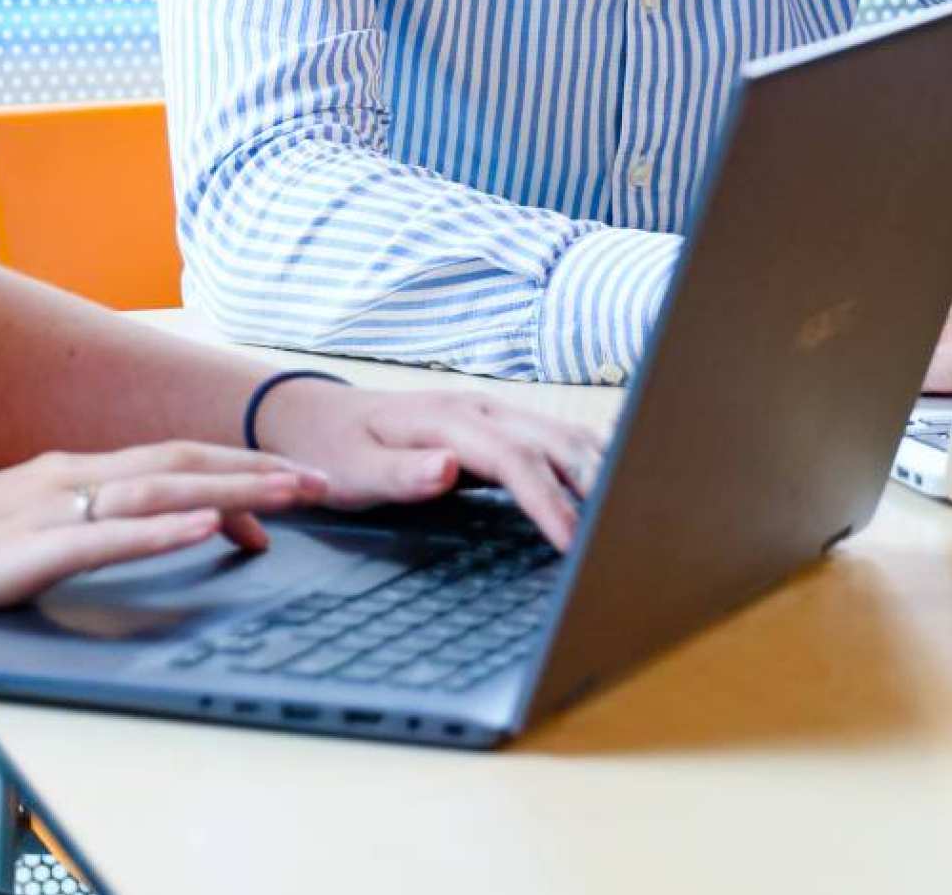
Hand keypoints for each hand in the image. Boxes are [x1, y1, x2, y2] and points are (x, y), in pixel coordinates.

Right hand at [0, 442, 326, 650]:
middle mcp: (60, 479)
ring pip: (155, 492)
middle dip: (256, 472)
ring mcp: (38, 513)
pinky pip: (101, 539)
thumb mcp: (16, 538)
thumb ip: (74, 533)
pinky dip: (160, 531)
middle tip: (323, 483)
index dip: (234, 469)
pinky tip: (203, 529)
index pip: (169, 462)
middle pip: (179, 465)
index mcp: (63, 473)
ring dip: (230, 491)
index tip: (292, 484)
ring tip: (289, 497)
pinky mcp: (15, 556)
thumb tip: (131, 537)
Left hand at [255, 383, 606, 550]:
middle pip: (556, 441)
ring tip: (635, 507)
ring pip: (564, 435)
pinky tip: (612, 481)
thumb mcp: (352, 470)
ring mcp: (494, 413)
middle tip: (629, 528)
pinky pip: (555, 439)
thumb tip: (449, 469)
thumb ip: (400, 473)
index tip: (574, 542)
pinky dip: (589, 458)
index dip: (550, 502)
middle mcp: (482, 409)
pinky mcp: (499, 427)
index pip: (516, 461)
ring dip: (601, 466)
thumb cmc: (334, 450)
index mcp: (450, 420)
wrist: (316, 416)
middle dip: (597, 481)